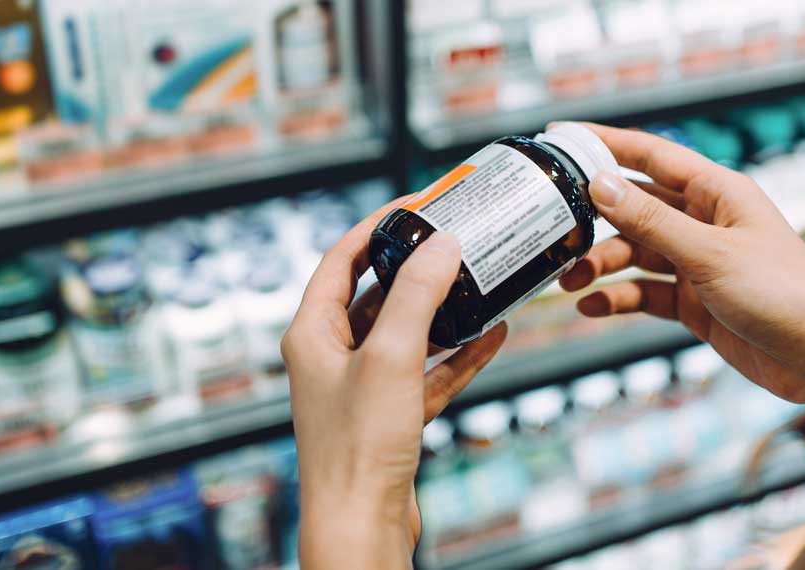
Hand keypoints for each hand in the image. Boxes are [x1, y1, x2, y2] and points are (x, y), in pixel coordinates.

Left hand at [282, 199, 507, 568]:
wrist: (362, 524)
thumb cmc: (356, 447)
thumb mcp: (391, 357)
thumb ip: (417, 297)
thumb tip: (441, 246)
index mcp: (311, 334)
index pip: (340, 261)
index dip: (375, 229)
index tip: (413, 207)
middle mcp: (331, 357)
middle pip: (375, 295)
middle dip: (416, 269)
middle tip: (453, 242)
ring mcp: (362, 388)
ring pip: (406, 334)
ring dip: (443, 311)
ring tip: (480, 282)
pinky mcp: (391, 418)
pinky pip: (428, 373)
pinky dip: (458, 355)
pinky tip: (493, 335)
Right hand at [560, 123, 804, 404]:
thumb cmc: (785, 295)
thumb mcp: (710, 254)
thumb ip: (652, 222)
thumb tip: (600, 185)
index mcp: (719, 193)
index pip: (652, 155)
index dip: (606, 145)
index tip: (561, 140)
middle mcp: (707, 223)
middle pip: (636, 208)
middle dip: (595, 220)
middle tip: (555, 232)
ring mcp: (699, 264)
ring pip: (636, 254)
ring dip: (602, 266)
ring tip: (569, 282)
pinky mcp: (695, 303)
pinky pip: (646, 292)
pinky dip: (618, 298)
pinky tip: (594, 307)